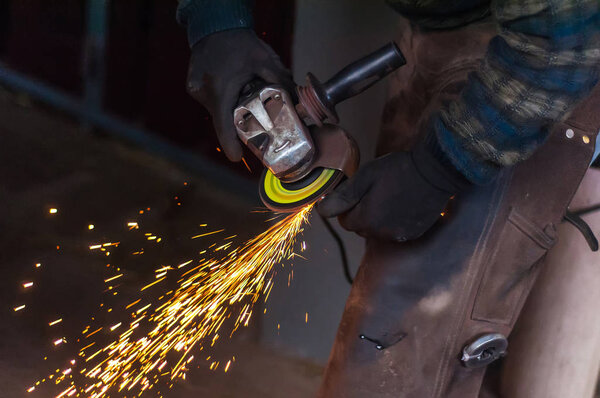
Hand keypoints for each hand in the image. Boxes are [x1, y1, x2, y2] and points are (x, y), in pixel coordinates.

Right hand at [186, 29, 293, 160]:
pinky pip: (211, 100)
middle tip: (254, 117)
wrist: (215, 24)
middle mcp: (203, 92)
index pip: (223, 126)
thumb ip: (282, 82)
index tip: (237, 157)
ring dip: (231, 107)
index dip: (231, 145)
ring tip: (243, 93)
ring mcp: (195, 90)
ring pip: (218, 110)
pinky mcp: (193, 87)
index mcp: (220, 89)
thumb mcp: (265, 61)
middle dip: (239, 120)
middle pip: (223, 119)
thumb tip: (299, 103)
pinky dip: (223, 99)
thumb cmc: (239, 42)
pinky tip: (232, 86)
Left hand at [317, 137, 467, 241]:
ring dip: (378, 218)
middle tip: (374, 191)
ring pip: (377, 231)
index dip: (348, 206)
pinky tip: (402, 204)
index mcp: (367, 219)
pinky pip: (395, 232)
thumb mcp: (365, 177)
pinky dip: (394, 221)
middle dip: (362, 213)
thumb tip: (321, 210)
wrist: (435, 172)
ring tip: (390, 196)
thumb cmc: (398, 170)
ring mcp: (399, 235)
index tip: (357, 192)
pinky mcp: (414, 233)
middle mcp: (382, 233)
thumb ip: (342, 197)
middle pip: (361, 228)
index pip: (345, 221)